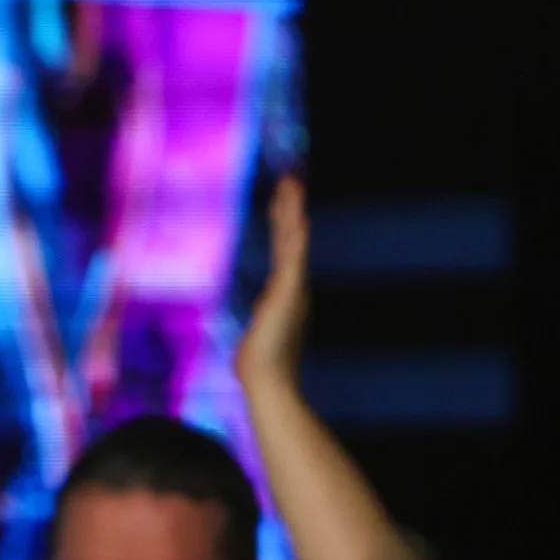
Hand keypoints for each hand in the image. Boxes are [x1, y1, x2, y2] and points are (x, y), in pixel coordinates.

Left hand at [234, 175, 310, 390]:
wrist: (266, 380)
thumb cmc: (260, 363)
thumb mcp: (260, 332)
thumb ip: (264, 320)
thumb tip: (262, 319)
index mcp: (284, 291)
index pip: (284, 249)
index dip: (284, 224)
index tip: (283, 202)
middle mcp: (292, 285)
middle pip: (290, 238)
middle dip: (289, 208)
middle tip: (290, 180)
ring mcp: (293, 287)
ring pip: (293, 241)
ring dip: (293, 212)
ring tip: (293, 185)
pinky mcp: (290, 293)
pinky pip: (294, 258)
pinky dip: (297, 238)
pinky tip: (300, 218)